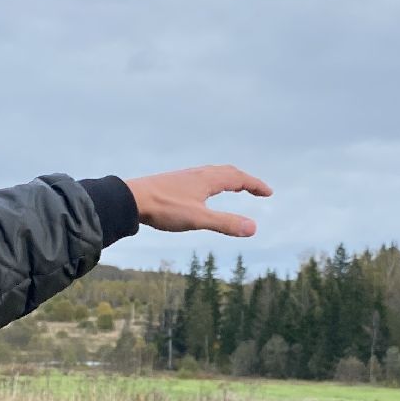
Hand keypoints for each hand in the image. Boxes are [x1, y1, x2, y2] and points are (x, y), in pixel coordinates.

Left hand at [125, 165, 272, 237]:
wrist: (131, 198)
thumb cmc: (165, 208)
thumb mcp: (198, 219)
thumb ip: (225, 223)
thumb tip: (253, 228)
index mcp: (208, 180)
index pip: (239, 179)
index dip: (255, 185)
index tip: (268, 192)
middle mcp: (199, 174)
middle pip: (228, 172)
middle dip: (245, 180)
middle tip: (257, 189)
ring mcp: (186, 176)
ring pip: (214, 173)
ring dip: (230, 178)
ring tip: (235, 187)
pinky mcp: (175, 182)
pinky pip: (202, 177)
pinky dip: (214, 181)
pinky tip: (204, 191)